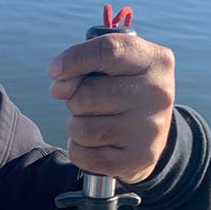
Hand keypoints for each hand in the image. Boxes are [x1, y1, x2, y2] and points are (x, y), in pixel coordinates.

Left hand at [48, 33, 174, 183]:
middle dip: (75, 100)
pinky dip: (78, 150)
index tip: (54, 71)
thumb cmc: (125, 94)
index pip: (108, 51)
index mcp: (154, 61)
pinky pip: (84, 155)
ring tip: (93, 125)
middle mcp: (156, 93)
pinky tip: (93, 145)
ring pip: (82, 128)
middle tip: (88, 105)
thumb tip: (58, 87)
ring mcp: (148, 128)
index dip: (74, 59)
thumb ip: (84, 68)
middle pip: (86, 94)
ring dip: (76, 127)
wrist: (152, 137)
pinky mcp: (137, 158)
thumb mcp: (114, 70)